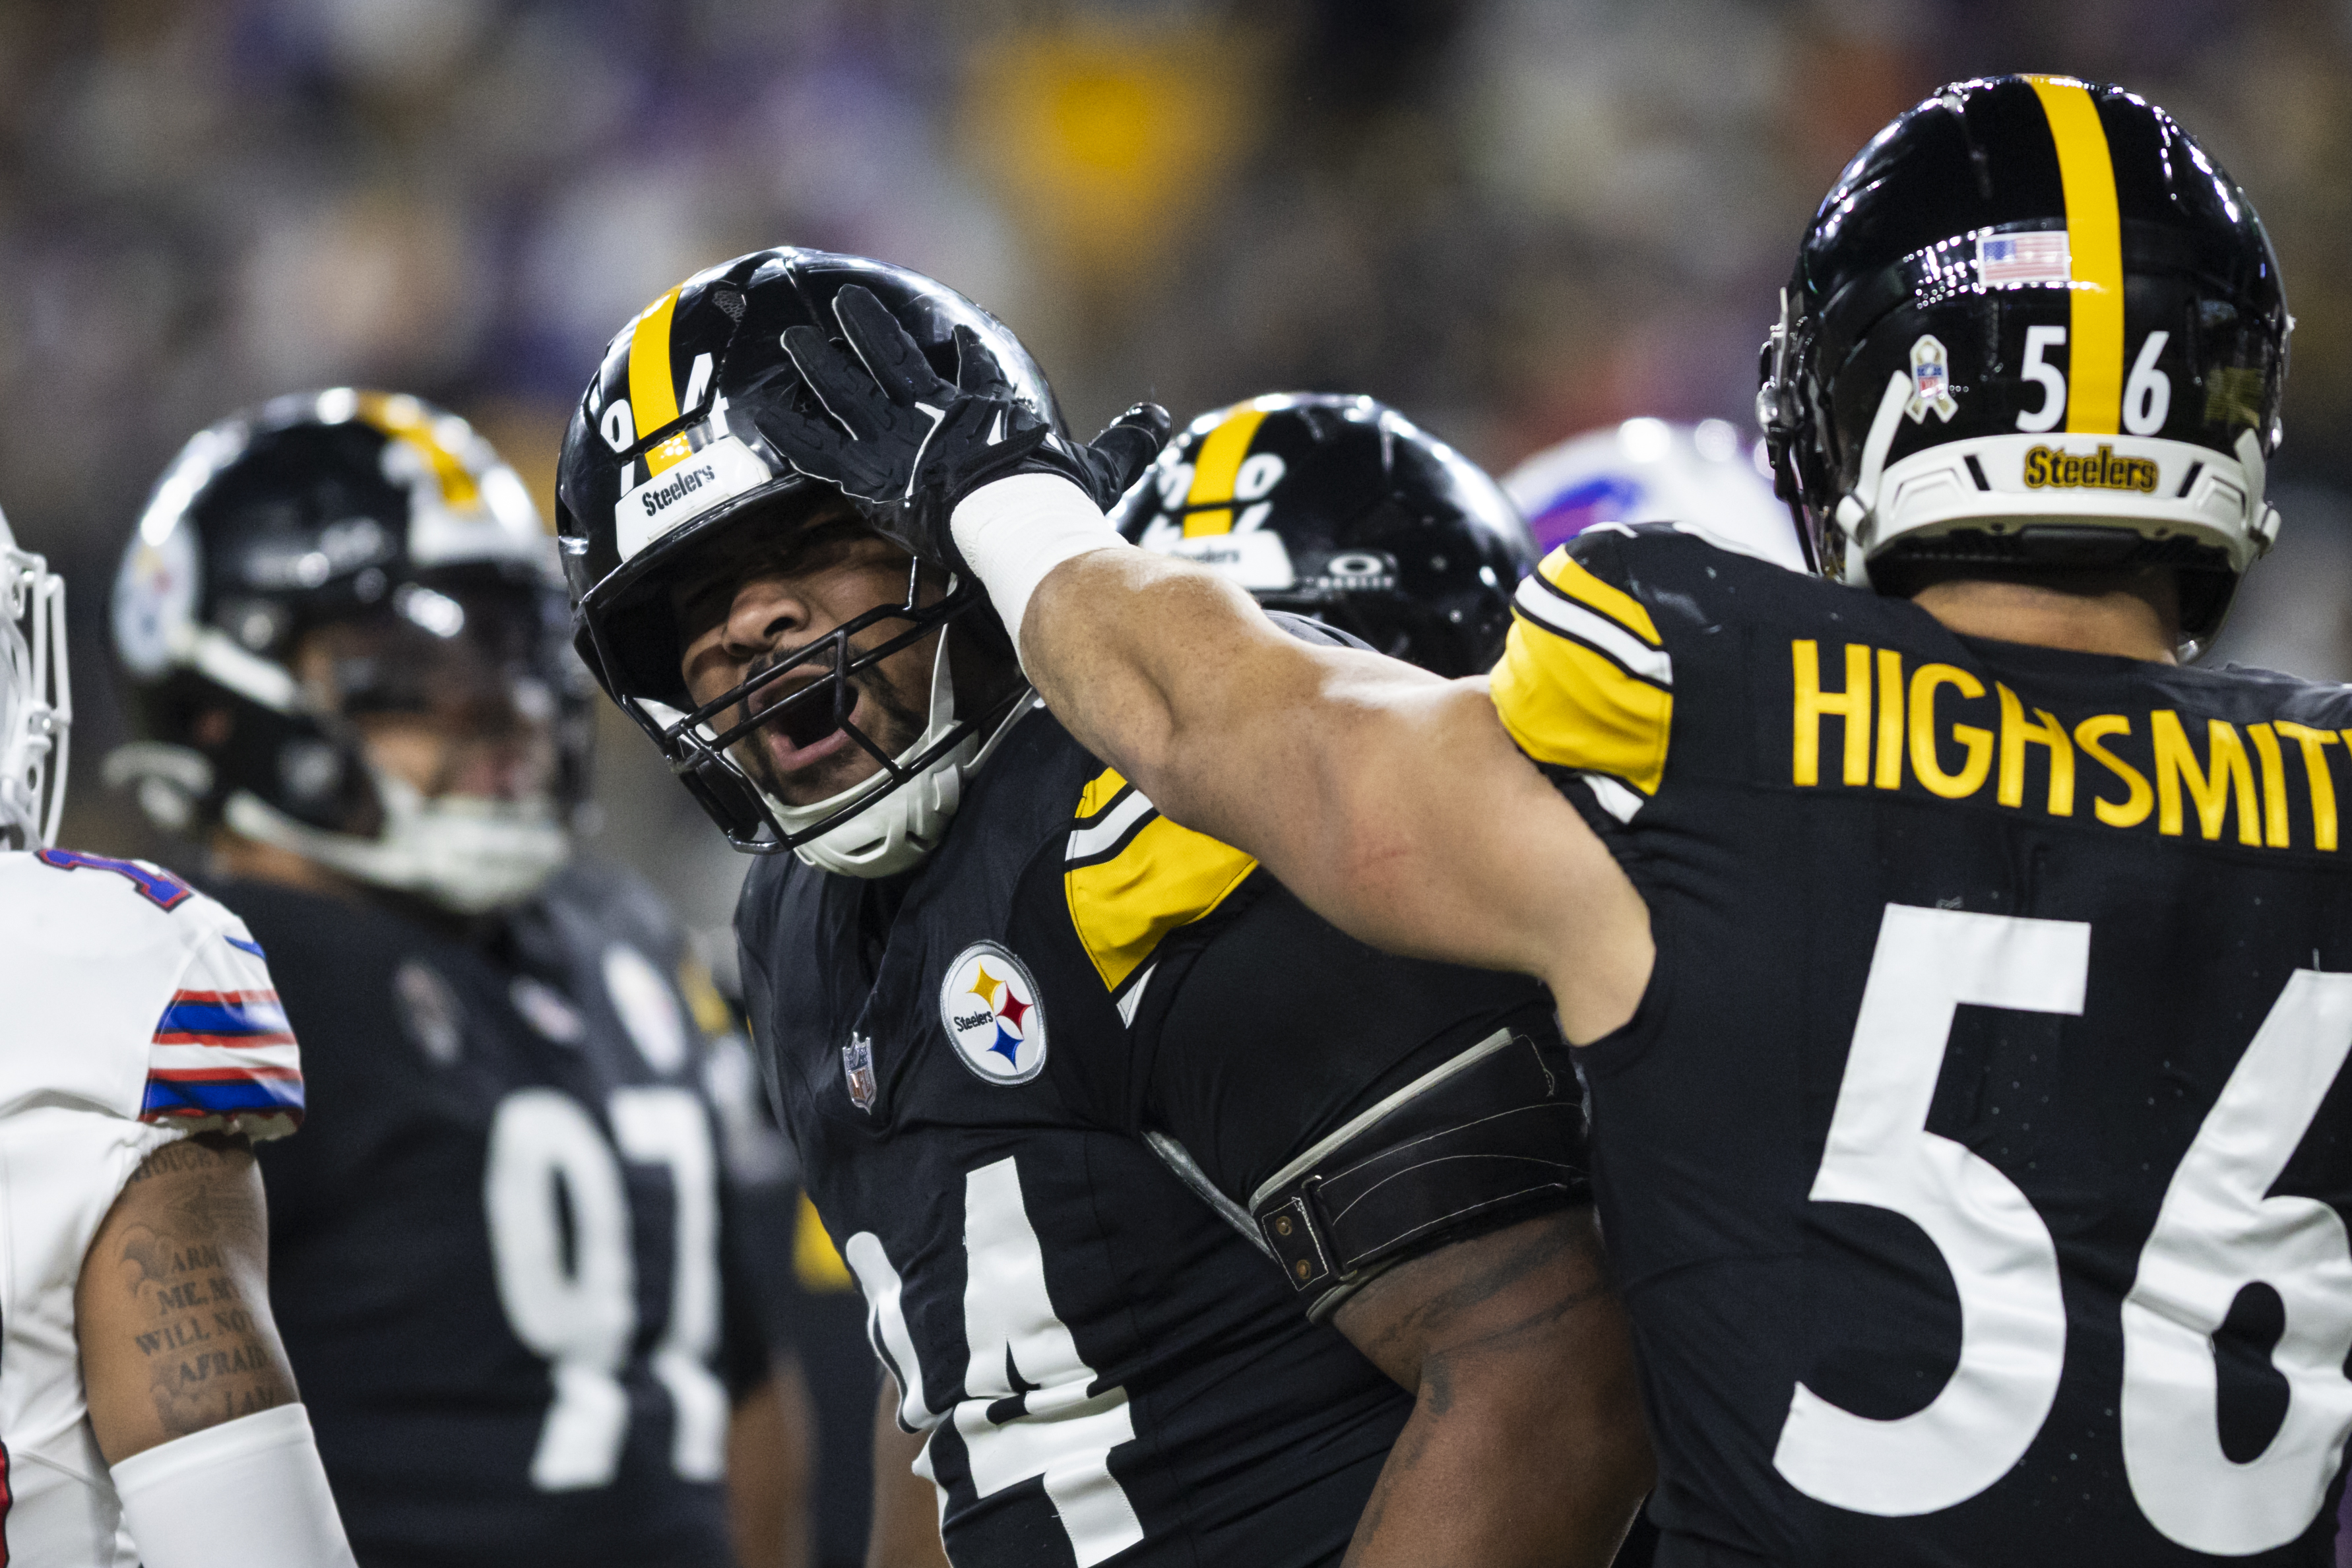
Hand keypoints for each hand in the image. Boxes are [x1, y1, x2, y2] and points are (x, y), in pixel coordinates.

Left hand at [757, 285, 1167, 569]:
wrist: (1022, 525)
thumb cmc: (1060, 505)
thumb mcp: (1100, 467)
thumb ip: (1124, 443)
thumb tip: (1159, 416)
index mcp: (986, 411)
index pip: (964, 368)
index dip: (945, 348)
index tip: (936, 329)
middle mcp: (937, 416)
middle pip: (895, 363)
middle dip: (867, 334)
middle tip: (842, 304)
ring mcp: (900, 441)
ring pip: (849, 394)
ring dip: (819, 365)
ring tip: (792, 340)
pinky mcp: (871, 474)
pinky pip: (818, 449)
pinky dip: (789, 429)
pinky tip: (760, 410)